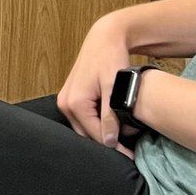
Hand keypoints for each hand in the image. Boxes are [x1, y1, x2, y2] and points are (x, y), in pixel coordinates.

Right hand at [57, 14, 131, 148]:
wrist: (104, 38)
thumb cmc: (111, 58)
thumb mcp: (114, 88)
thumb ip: (110, 116)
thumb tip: (109, 141)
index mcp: (74, 102)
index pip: (94, 135)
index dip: (114, 148)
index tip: (130, 156)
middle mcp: (65, 103)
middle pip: (86, 134)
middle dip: (107, 142)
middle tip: (129, 150)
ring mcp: (65, 100)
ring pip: (84, 127)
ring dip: (101, 133)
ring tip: (123, 138)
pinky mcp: (70, 97)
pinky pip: (83, 118)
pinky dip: (96, 123)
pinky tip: (112, 124)